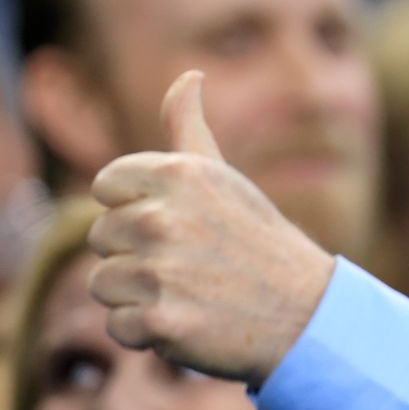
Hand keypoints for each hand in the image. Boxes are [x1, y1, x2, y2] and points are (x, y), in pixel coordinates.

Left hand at [88, 70, 335, 386]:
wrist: (305, 315)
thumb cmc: (260, 244)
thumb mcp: (227, 179)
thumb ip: (190, 127)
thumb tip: (189, 75)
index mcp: (177, 175)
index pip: (106, 187)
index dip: (137, 209)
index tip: (180, 225)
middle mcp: (164, 218)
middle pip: (102, 239)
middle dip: (139, 257)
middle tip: (194, 266)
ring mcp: (162, 271)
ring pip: (105, 284)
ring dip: (141, 297)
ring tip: (192, 295)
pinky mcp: (161, 321)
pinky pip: (119, 327)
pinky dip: (150, 334)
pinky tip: (191, 323)